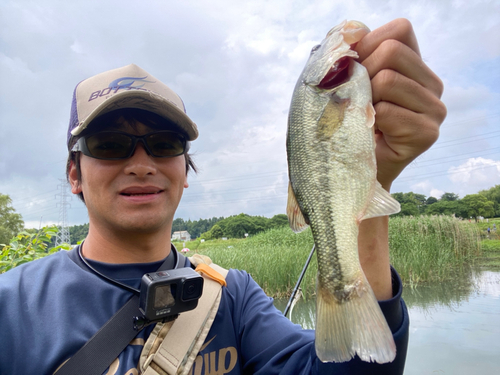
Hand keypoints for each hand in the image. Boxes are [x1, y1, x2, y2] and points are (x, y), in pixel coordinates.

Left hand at [354, 18, 446, 190]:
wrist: (351, 167)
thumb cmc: (347, 122)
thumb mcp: (348, 84)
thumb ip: (354, 56)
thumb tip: (352, 34)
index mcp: (415, 66)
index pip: (400, 31)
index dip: (368, 46)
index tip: (352, 71)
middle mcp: (432, 83)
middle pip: (392, 51)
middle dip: (362, 74)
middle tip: (357, 102)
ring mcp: (435, 108)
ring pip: (388, 80)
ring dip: (364, 99)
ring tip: (363, 118)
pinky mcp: (428, 133)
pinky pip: (387, 111)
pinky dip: (369, 121)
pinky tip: (371, 134)